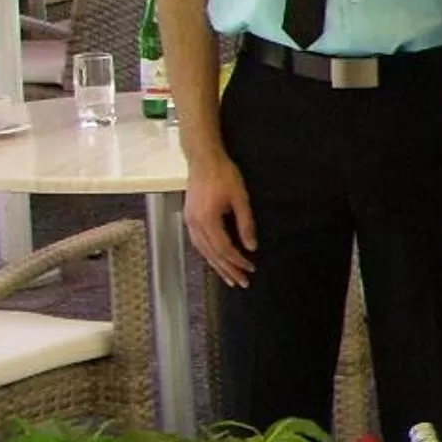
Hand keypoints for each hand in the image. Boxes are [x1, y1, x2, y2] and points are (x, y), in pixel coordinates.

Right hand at [184, 152, 258, 287]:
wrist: (203, 159)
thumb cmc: (224, 175)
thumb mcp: (240, 198)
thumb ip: (246, 224)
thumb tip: (252, 246)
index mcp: (207, 220)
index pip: (224, 248)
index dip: (237, 261)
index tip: (251, 268)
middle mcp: (194, 224)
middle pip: (212, 254)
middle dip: (227, 270)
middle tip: (241, 283)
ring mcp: (189, 221)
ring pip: (203, 251)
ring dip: (217, 266)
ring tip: (229, 278)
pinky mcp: (190, 218)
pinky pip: (198, 243)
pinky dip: (208, 255)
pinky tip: (216, 260)